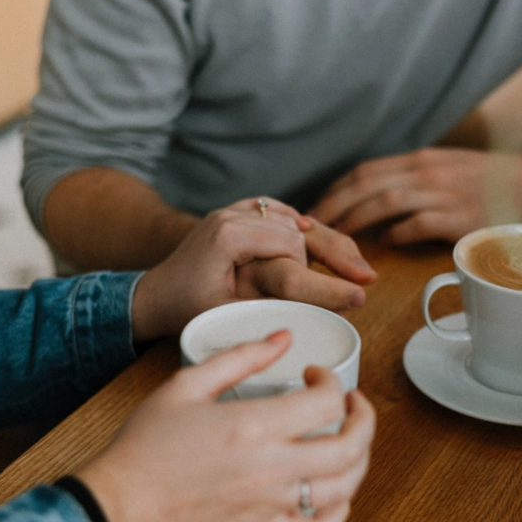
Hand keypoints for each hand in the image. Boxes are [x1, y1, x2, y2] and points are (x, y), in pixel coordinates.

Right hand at [76, 331, 375, 521]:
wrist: (121, 503)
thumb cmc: (146, 445)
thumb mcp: (186, 384)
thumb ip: (240, 357)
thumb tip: (281, 338)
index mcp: (253, 426)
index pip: (325, 402)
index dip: (330, 380)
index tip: (314, 373)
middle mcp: (271, 468)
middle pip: (351, 447)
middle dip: (364, 418)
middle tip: (352, 402)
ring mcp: (270, 504)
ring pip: (345, 488)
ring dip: (360, 459)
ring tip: (350, 439)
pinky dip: (339, 512)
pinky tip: (335, 493)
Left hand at [132, 198, 375, 340]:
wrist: (154, 294)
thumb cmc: (186, 308)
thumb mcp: (229, 311)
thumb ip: (271, 303)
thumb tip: (322, 306)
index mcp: (229, 234)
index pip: (291, 245)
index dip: (319, 273)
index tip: (349, 296)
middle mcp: (232, 214)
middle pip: (297, 227)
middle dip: (334, 252)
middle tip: (367, 276)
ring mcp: (233, 210)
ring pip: (290, 218)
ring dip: (321, 239)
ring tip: (354, 264)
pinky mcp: (235, 213)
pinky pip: (275, 211)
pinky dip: (297, 223)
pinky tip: (317, 233)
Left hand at [309, 147, 521, 244]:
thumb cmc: (488, 180)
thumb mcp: (445, 168)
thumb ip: (411, 180)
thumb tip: (373, 200)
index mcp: (419, 161)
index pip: (365, 171)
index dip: (336, 190)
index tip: (316, 208)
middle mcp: (426, 172)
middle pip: (366, 184)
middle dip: (334, 205)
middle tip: (312, 227)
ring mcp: (443, 193)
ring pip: (386, 201)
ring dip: (355, 219)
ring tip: (336, 237)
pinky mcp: (460, 216)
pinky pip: (418, 224)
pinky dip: (395, 233)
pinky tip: (381, 245)